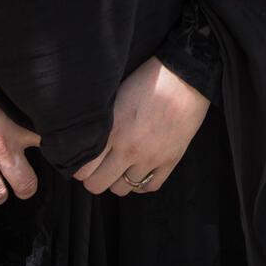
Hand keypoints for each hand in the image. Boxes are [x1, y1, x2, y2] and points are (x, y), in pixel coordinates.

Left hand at [73, 57, 209, 197]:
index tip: (83, 161)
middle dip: (94, 177)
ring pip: (122, 189)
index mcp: (113, 129)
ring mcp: (151, 157)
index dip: (80, 167)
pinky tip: (139, 169)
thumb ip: (102, 122)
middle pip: (98, 184)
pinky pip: (149, 187)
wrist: (185, 76)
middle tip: (98, 167)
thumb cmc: (148, 80)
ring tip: (120, 165)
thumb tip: (85, 139)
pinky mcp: (170, 160)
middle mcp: (130, 148)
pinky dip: (141, 182)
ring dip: (118, 179)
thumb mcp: (117, 95)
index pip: (84, 169)